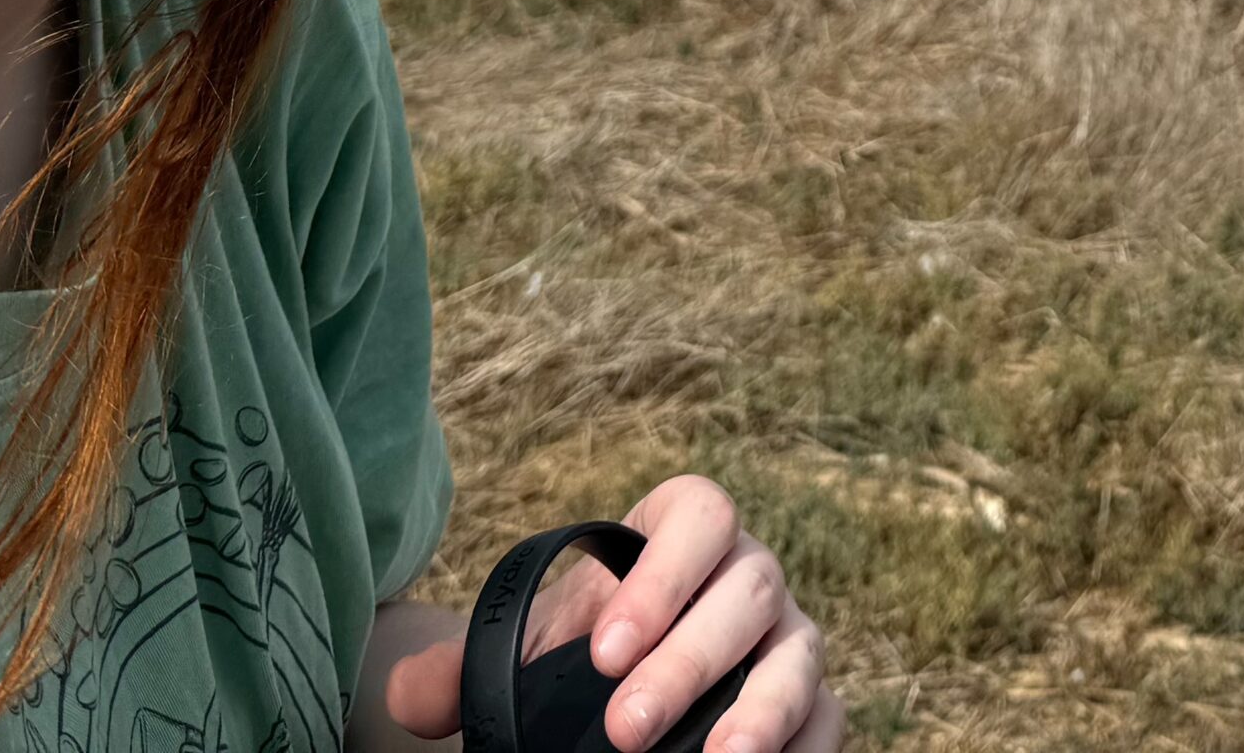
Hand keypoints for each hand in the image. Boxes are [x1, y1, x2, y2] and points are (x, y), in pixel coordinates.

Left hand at [370, 477, 837, 752]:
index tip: (602, 650)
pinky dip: (802, 746)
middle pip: (749, 587)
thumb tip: (415, 697)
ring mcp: (788, 640)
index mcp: (684, 535)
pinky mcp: (812, 704)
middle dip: (689, 660)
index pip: (700, 514)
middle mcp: (750, 576)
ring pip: (797, 654)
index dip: (662, 574)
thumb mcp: (528, 650)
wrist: (618, 691)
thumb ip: (465, 667)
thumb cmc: (580, 655)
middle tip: (624, 730)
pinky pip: (828, 717)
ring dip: (760, 708)